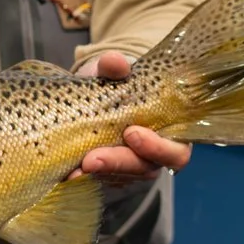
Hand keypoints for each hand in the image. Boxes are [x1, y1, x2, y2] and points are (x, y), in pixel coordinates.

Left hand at [72, 50, 192, 182]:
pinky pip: (99, 182)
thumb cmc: (115, 84)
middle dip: (118, 164)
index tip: (131, 132)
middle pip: (145, 170)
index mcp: (170, 132)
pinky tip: (67, 174)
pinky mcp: (109, 175)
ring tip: (74, 169)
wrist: (92, 94)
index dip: (158, 148)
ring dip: (97, 174)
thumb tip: (113, 62)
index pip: (176, 152)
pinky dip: (83, 178)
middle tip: (92, 159)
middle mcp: (153, 156)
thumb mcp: (113, 72)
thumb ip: (114, 67)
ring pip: (120, 179)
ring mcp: (131, 168)